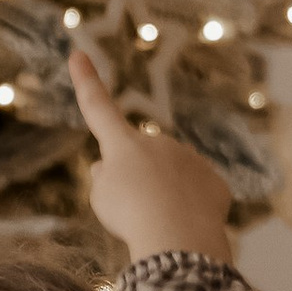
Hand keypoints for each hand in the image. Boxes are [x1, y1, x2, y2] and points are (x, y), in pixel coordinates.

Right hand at [71, 42, 234, 264]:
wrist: (177, 238)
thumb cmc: (130, 216)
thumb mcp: (102, 198)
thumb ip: (107, 178)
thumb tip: (112, 169)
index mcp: (122, 144)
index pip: (98, 108)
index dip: (86, 82)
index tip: (78, 53)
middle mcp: (158, 142)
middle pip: (141, 164)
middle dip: (138, 184)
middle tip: (136, 212)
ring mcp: (189, 159)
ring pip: (172, 180)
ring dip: (165, 199)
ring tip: (162, 223)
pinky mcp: (213, 181)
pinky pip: (198, 197)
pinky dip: (191, 211)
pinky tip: (187, 225)